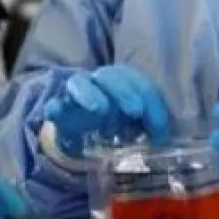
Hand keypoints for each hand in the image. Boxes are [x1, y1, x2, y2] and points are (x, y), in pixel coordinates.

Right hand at [45, 65, 172, 156]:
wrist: (84, 141)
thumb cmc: (118, 129)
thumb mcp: (139, 128)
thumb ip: (151, 128)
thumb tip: (165, 142)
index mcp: (123, 86)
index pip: (135, 80)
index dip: (146, 95)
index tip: (153, 118)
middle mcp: (100, 86)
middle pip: (110, 76)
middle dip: (124, 91)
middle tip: (135, 110)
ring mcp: (77, 97)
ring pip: (80, 82)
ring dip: (90, 93)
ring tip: (100, 108)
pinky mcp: (59, 112)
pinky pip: (54, 104)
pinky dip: (55, 107)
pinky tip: (57, 113)